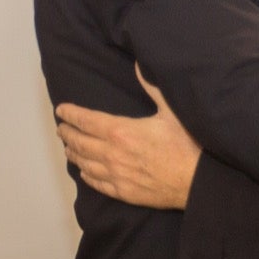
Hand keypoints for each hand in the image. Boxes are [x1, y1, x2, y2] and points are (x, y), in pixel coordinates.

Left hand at [54, 66, 199, 208]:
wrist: (198, 182)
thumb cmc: (187, 145)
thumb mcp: (171, 111)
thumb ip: (152, 87)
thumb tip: (139, 65)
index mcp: (121, 131)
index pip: (86, 120)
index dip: (71, 114)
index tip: (61, 110)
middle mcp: (112, 154)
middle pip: (80, 142)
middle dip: (68, 133)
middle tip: (62, 127)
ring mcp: (116, 175)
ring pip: (85, 164)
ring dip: (74, 154)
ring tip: (67, 147)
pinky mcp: (124, 193)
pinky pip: (97, 183)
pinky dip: (87, 175)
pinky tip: (84, 172)